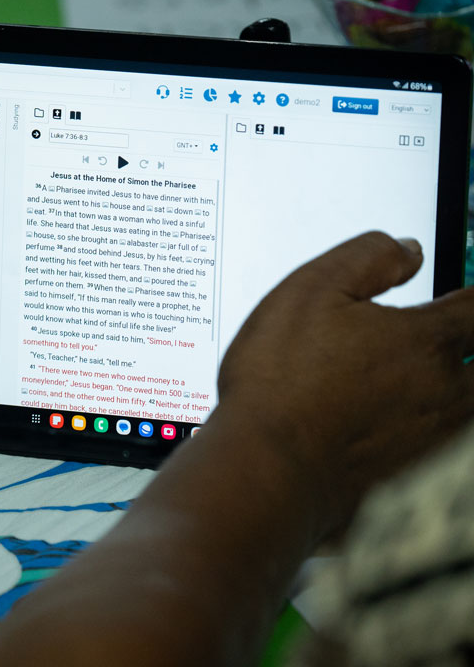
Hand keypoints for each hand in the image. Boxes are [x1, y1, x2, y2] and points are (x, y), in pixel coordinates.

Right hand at [215, 231, 473, 529]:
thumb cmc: (282, 381)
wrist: (270, 466)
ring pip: (472, 403)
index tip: (466, 293)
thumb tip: (407, 251)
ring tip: (446, 369)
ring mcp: (433, 435)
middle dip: (472, 341)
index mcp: (425, 340)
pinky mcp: (415, 471)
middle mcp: (443, 389)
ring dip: (464, 382)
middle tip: (460, 329)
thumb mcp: (310, 289)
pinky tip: (420, 416)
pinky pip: (453, 442)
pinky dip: (447, 422)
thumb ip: (367, 257)